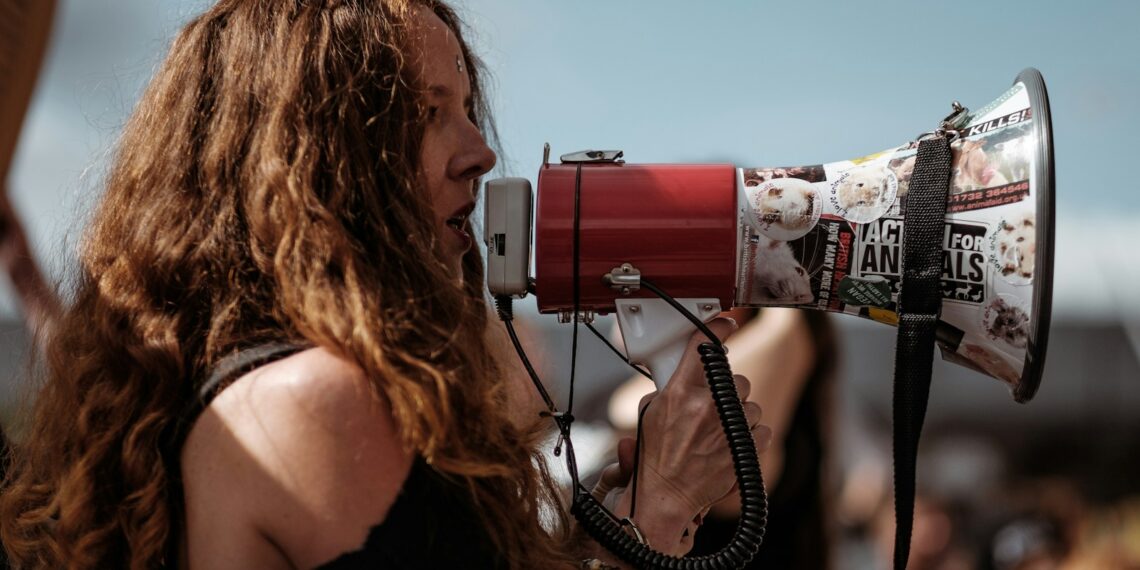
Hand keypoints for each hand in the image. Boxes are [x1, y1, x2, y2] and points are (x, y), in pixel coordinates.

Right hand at [605, 318, 772, 554]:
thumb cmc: (655, 458)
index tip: (726, 323)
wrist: (666, 495)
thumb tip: (688, 370)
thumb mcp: (651, 412)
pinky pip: (762, 429)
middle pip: (735, 377)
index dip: (719, 328)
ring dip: (738, 414)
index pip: (704, 346)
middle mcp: (707, 407)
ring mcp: (728, 429)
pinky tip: (732, 443)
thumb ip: (671, 386)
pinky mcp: (744, 450)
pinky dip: (750, 436)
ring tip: (719, 430)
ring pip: (750, 404)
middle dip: (727, 388)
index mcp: (680, 392)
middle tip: (712, 404)